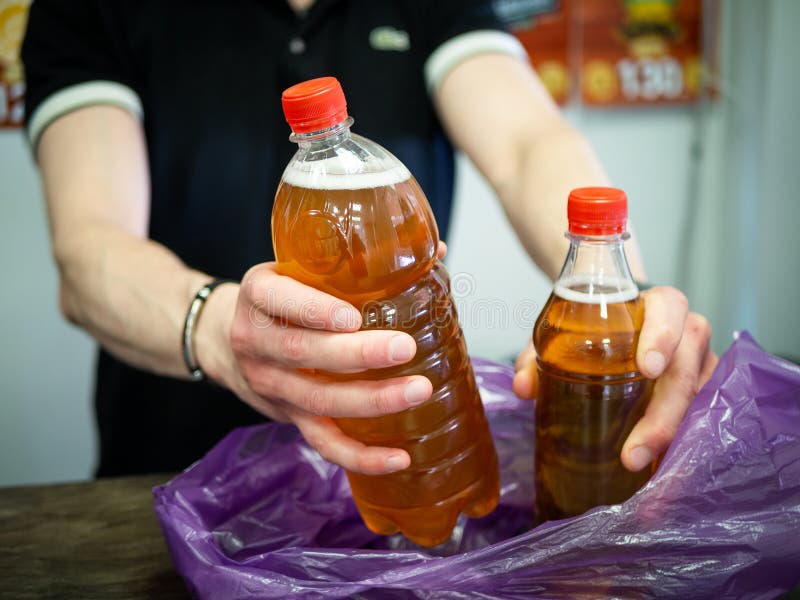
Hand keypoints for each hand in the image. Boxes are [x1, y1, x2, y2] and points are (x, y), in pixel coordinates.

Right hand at [195, 242, 447, 475]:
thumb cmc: (282, 295)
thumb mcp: (298, 266)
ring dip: (370, 400)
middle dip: (357, 355)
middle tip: (404, 347)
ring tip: (417, 390)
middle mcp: (256, 340)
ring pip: (316, 400)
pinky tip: (399, 457)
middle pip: (302, 353)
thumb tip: (437, 248)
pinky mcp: (288, 416)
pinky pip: (322, 442)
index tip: (354, 316)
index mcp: (259, 293)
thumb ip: (355, 260)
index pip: (280, 300)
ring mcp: (270, 384)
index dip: (315, 310)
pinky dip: (360, 455)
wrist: (226, 337)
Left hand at [512, 286, 717, 471]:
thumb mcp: (563, 334)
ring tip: (644, 471)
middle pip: (687, 367)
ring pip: (701, 398)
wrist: (623, 325)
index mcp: (657, 305)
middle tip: (633, 452)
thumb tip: (523, 387)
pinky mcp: (706, 391)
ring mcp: (703, 363)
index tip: (646, 369)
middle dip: (664, 415)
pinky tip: (662, 470)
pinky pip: (705, 418)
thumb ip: (538, 355)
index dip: (662, 337)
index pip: (669, 309)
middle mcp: (689, 331)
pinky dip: (684, 444)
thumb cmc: (596, 328)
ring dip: (674, 437)